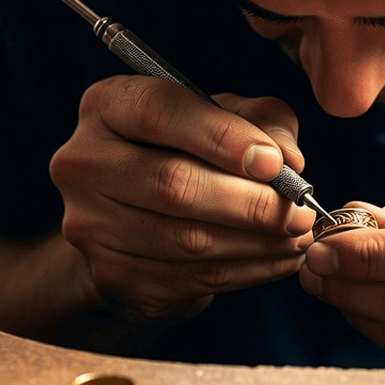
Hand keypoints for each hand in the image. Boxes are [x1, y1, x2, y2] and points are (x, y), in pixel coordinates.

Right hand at [49, 75, 314, 321]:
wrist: (138, 220)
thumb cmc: (189, 152)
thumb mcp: (225, 117)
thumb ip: (262, 121)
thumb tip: (289, 159)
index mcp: (107, 106)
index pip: (158, 112)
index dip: (221, 137)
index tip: (274, 162)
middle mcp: (83, 163)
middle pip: (172, 184)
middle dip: (250, 201)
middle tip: (301, 210)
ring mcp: (90, 225)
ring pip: (186, 240)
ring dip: (256, 242)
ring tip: (299, 235)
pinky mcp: (112, 274)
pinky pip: (191, 278)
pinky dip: (247, 270)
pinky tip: (279, 258)